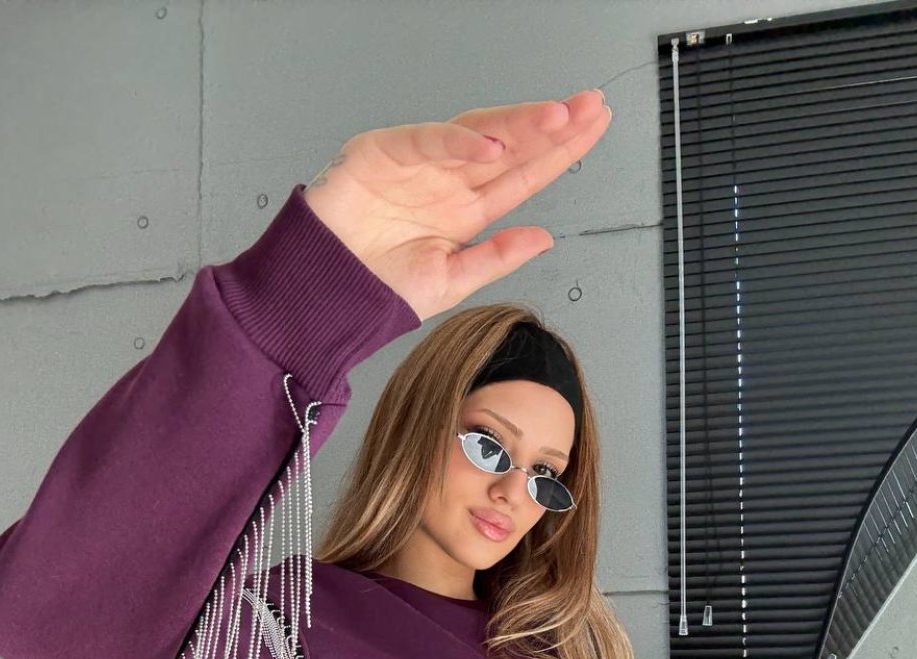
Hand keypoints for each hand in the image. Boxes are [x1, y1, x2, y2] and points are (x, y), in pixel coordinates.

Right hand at [302, 89, 611, 320]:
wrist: (324, 294)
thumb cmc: (376, 288)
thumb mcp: (450, 283)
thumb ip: (496, 259)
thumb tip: (543, 238)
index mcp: (466, 210)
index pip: (523, 174)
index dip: (559, 152)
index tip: (593, 129)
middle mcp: (448, 180)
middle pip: (510, 145)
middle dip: (551, 125)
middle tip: (589, 106)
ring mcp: (418, 162)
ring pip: (477, 133)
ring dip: (517, 124)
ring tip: (556, 118)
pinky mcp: (382, 151)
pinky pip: (426, 140)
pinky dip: (458, 141)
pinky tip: (491, 144)